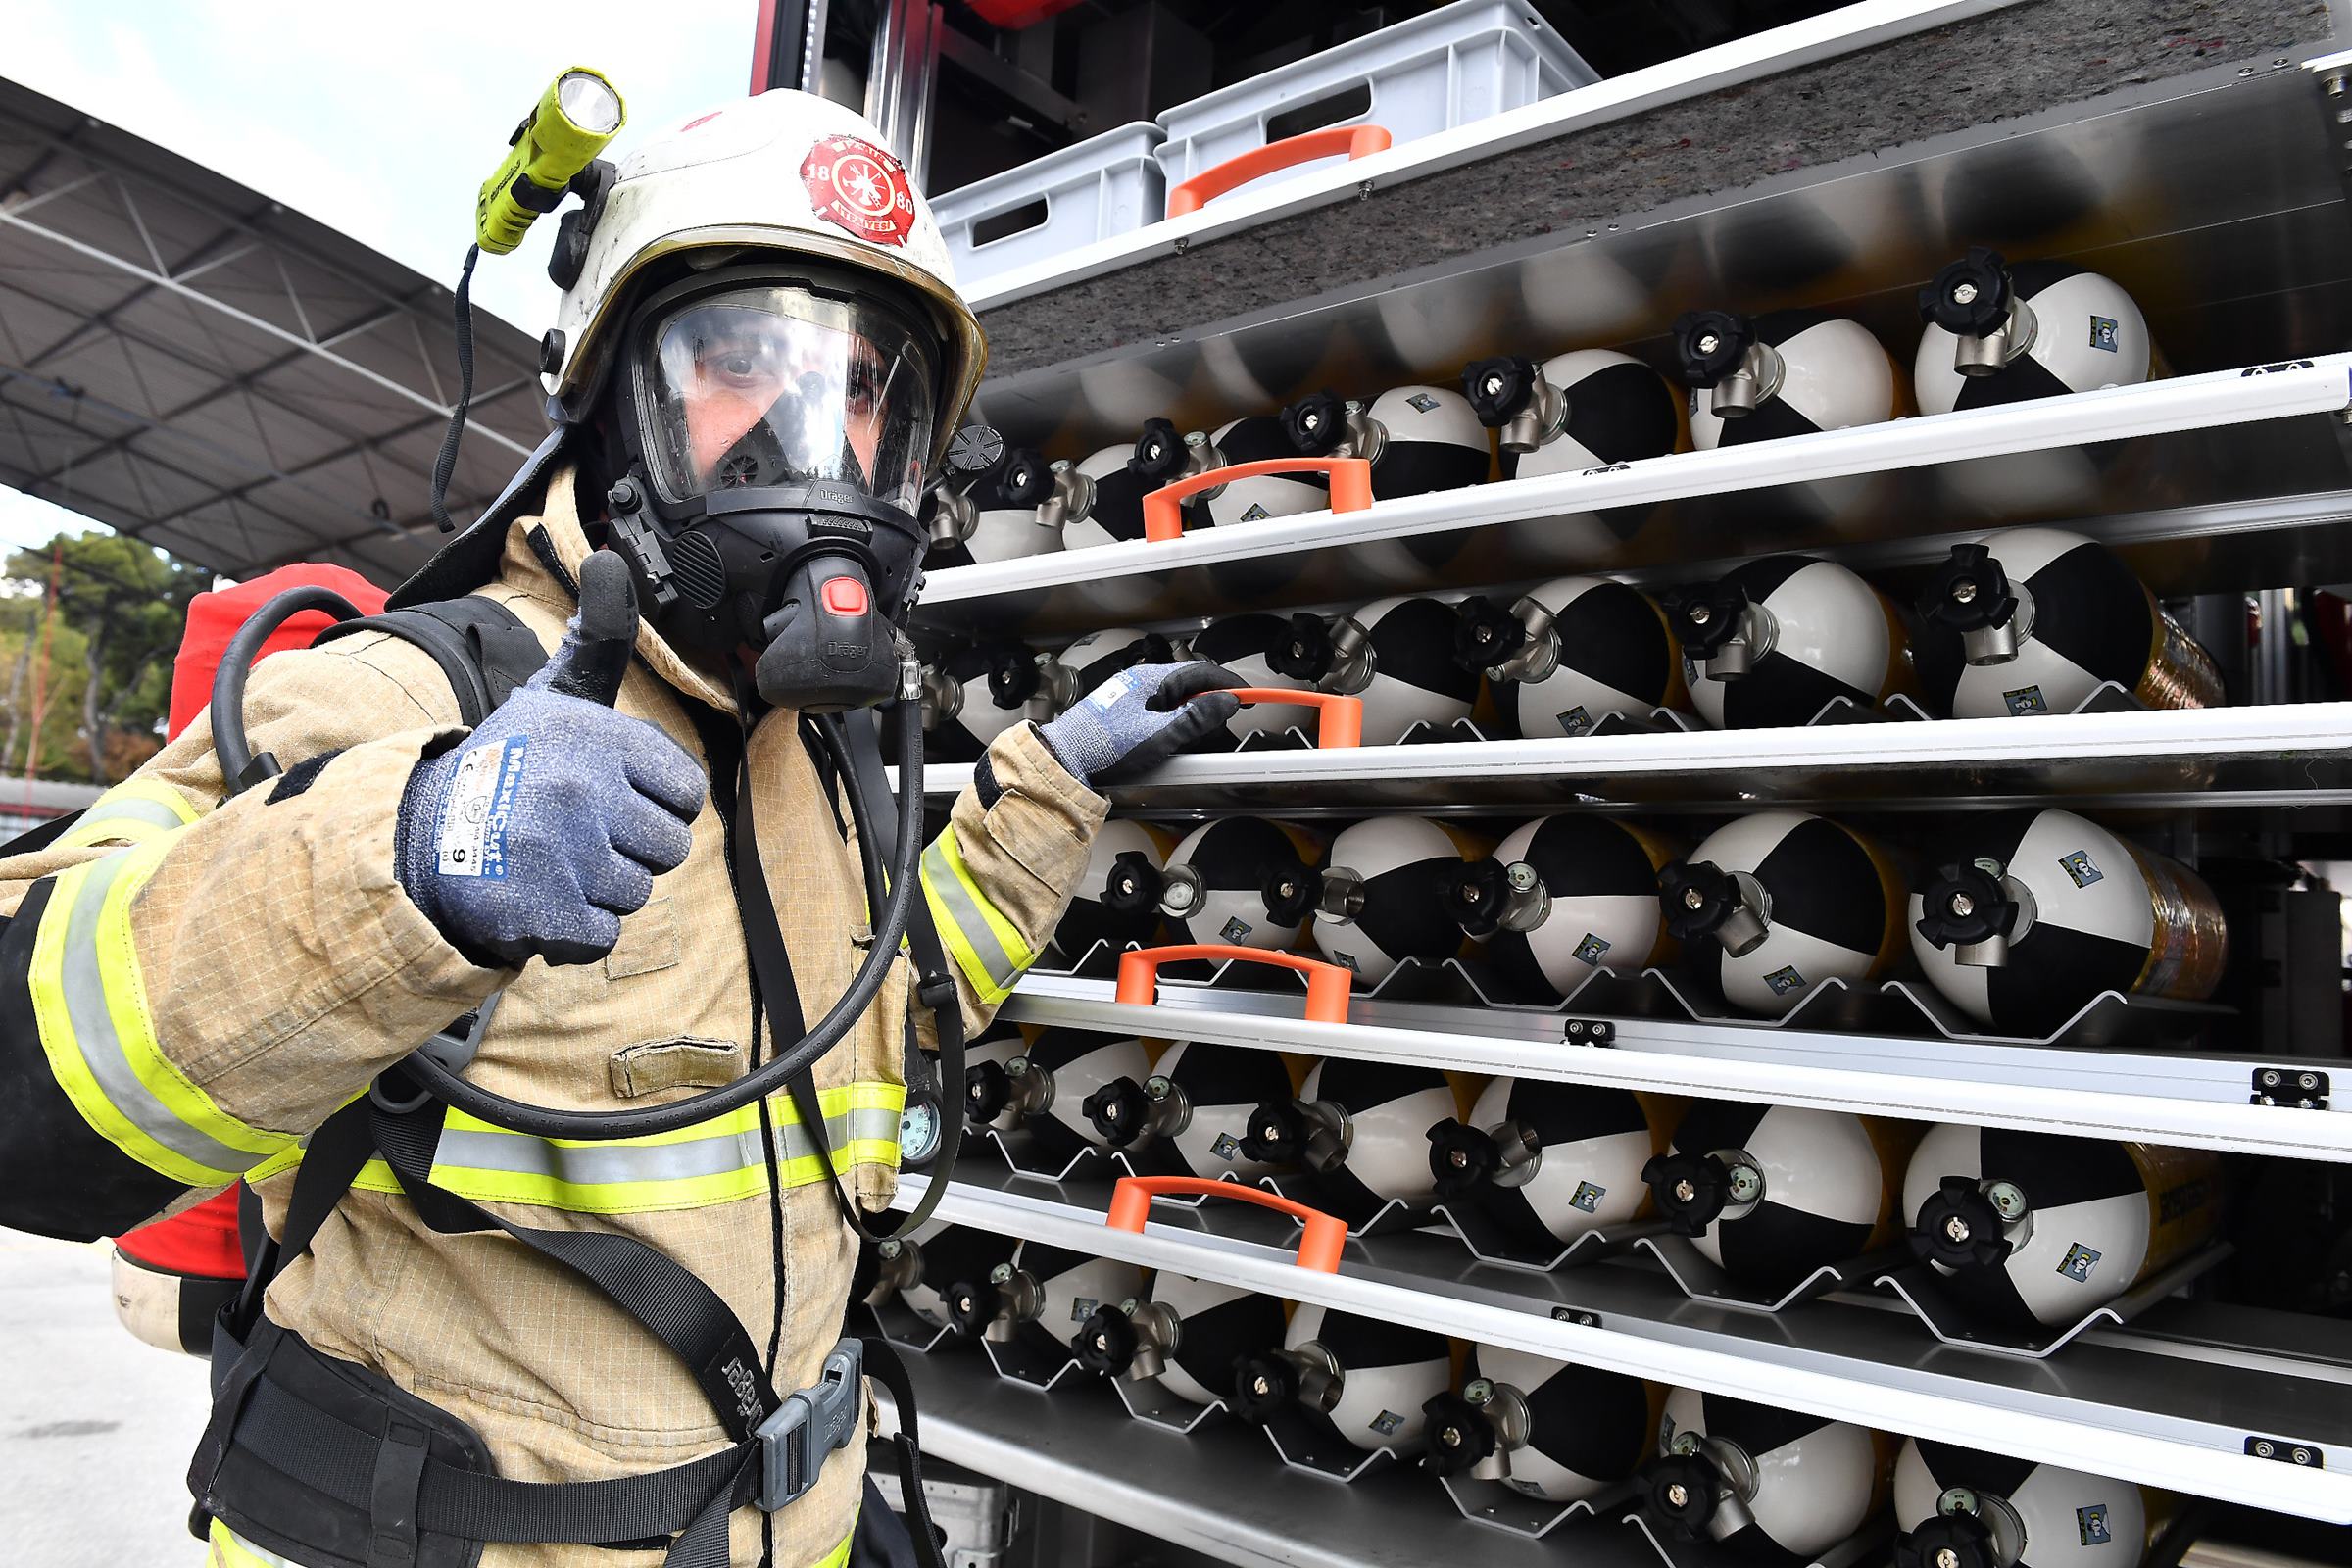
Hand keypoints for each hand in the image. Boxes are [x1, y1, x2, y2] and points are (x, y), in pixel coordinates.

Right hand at [394, 551, 705, 966]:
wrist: (417, 837)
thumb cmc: (508, 766)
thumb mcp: (553, 695)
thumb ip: (599, 639)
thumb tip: (611, 560)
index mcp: (595, 738)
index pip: (685, 793)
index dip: (653, 801)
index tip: (606, 794)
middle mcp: (579, 791)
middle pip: (668, 849)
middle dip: (628, 848)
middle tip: (573, 832)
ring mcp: (560, 854)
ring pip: (636, 893)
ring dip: (599, 889)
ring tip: (550, 860)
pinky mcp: (540, 913)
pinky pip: (601, 935)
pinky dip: (572, 930)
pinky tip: (535, 898)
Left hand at [1036, 661, 1243, 786]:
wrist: (1064, 762)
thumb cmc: (1104, 748)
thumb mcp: (1159, 736)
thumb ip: (1196, 718)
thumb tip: (1226, 701)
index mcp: (1150, 679)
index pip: (1200, 671)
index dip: (1228, 683)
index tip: (1247, 696)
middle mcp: (1139, 682)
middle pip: (1188, 684)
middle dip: (1209, 701)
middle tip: (1223, 721)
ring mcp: (1129, 697)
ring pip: (1173, 699)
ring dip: (1190, 715)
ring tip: (1194, 737)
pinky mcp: (1122, 714)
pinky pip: (1157, 712)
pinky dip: (1172, 723)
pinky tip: (1170, 743)